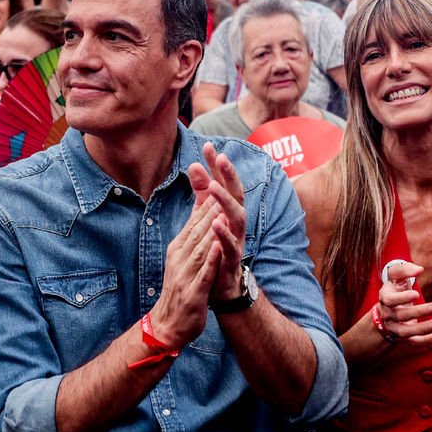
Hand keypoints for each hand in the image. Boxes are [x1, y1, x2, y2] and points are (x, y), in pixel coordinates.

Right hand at [151, 196, 223, 348]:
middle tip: (222, 187)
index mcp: (178, 248)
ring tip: (222, 211)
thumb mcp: (183, 257)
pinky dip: (211, 259)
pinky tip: (218, 247)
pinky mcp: (193, 293)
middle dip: (210, 209)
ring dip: (210, 230)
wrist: (168, 325)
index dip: (207, 202)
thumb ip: (193, 234)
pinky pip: (203, 274)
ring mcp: (185, 275)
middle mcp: (180, 258)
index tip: (218, 181)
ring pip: (200, 249)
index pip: (194, 221)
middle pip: (197, 230)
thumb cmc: (180, 288)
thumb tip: (202, 208)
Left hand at [191, 143, 246, 301]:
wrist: (221, 285)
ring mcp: (237, 240)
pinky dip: (224, 234)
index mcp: (229, 211)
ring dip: (225, 201)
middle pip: (236, 194)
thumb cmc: (215, 247)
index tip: (208, 146)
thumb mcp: (206, 216)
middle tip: (221, 158)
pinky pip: (231, 245)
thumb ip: (201, 193)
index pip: (224, 183)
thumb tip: (194, 165)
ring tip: (213, 187)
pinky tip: (216, 223)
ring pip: (237, 217)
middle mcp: (236, 222)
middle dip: (229, 176)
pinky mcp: (232, 259)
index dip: (217, 166)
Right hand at [377, 260, 431, 345]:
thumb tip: (419, 269)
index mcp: (385, 297)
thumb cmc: (396, 289)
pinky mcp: (404, 337)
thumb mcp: (396, 276)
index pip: (389, 300)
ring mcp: (395, 327)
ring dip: (421, 329)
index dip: (402, 298)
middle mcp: (388, 314)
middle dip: (418, 312)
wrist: (389, 308)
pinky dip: (426, 341)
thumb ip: (405, 269)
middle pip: (400, 316)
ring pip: (405, 332)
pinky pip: (414, 342)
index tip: (416, 294)